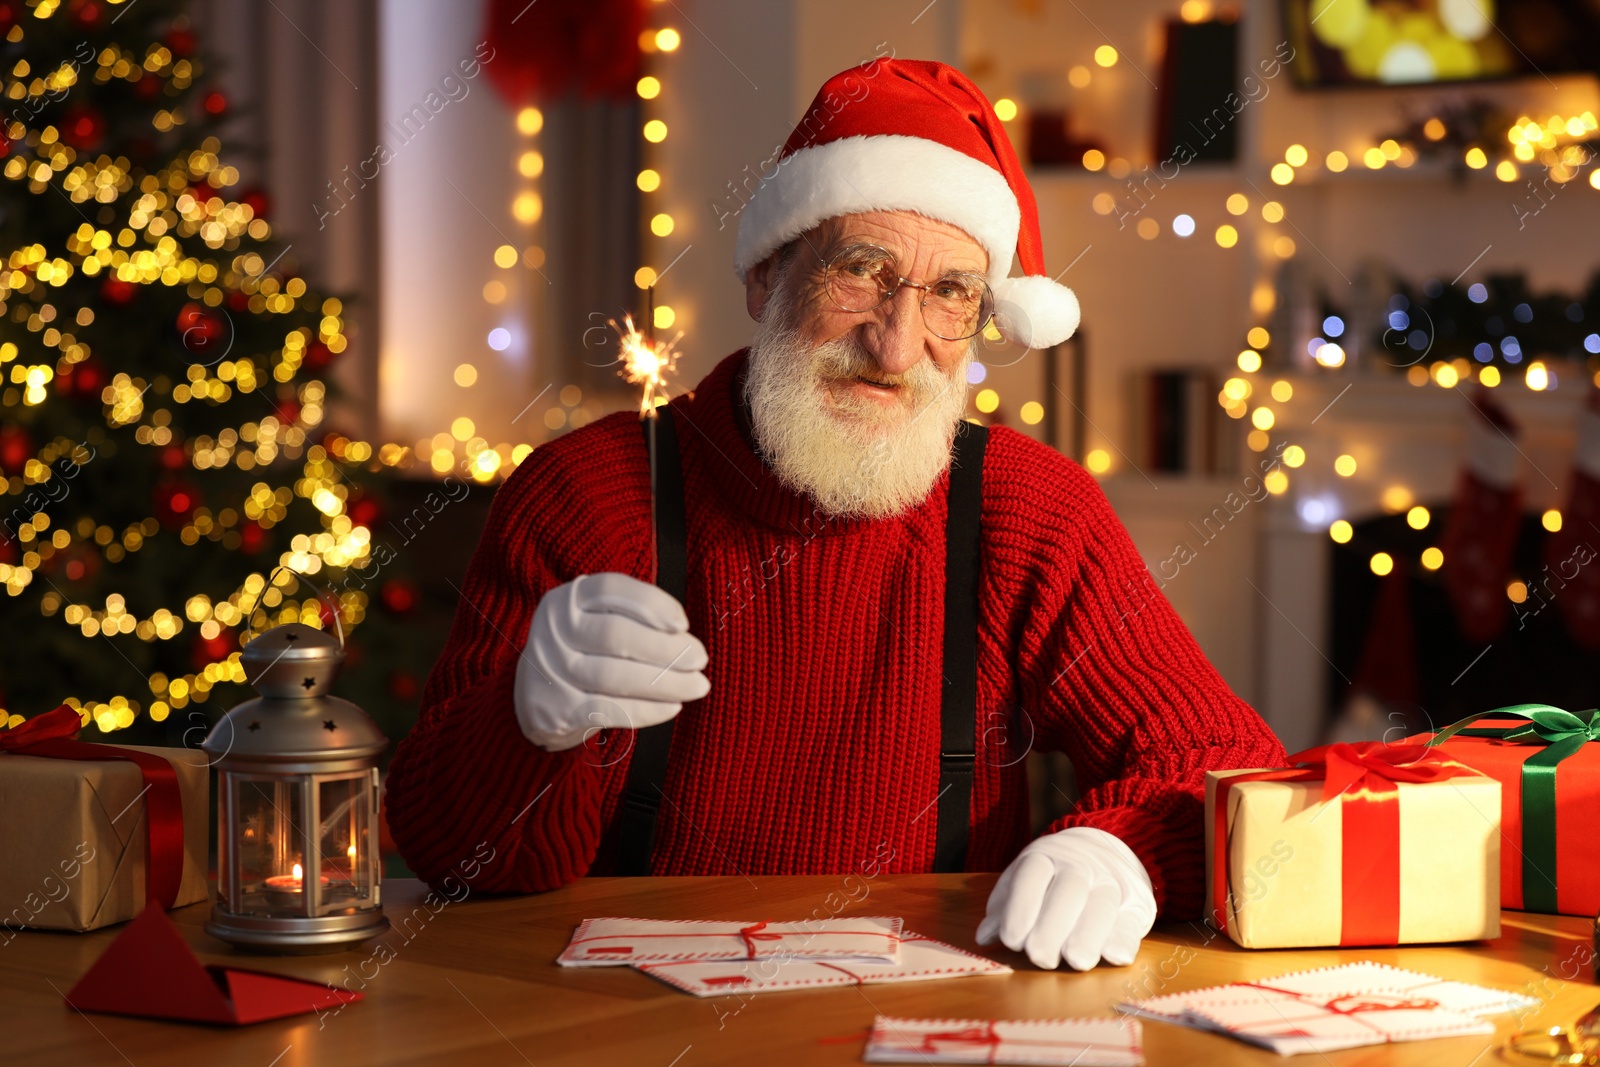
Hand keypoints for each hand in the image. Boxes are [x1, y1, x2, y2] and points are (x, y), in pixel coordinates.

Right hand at [514, 572, 709, 751]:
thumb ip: (633, 617)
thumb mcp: (596, 619)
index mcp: (568, 598)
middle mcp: (554, 629)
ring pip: (614, 676)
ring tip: (697, 686)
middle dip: (666, 648)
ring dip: (665, 682)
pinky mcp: (555, 709)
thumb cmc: (584, 649)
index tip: (683, 624)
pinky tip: (672, 707)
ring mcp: (551, 670)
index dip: (652, 604)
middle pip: (616, 635)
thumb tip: (685, 640)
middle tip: (700, 658)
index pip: (611, 590)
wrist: (534, 696)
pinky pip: (608, 710)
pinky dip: (646, 710)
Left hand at [976, 827, 1155, 970]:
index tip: (1011, 940)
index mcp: (1046, 856)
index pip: (1033, 876)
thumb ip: (1004, 906)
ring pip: (1102, 906)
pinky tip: (1114, 955)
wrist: (1107, 849)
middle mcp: (1082, 865)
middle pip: (1069, 892)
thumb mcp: (1024, 879)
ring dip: (1088, 935)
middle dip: (1053, 927)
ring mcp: (1112, 883)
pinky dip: (1124, 939)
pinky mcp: (1137, 904)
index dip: (1021, 907)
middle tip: (1040, 958)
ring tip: (1076, 961)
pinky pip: (1132, 920)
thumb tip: (984, 936)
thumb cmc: (1053, 874)